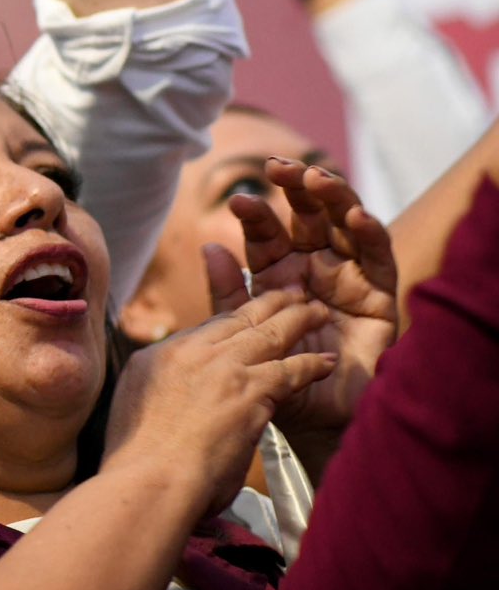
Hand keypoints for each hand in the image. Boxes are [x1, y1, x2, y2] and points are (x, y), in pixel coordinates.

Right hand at [104, 287, 334, 519]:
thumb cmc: (138, 459)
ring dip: (297, 321)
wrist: (151, 478)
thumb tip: (174, 394)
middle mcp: (191, 352)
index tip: (251, 314)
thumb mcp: (133, 408)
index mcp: (159, 355)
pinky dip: (311, 365)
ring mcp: (222, 369)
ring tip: (316, 313)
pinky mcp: (250, 393)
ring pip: (269, 335)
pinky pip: (290, 371)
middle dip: (269, 303)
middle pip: (239, 319)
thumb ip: (159, 390)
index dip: (235, 317)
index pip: (206, 328)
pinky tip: (328, 361)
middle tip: (292, 293)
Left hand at [210, 160, 396, 452]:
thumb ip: (228, 293)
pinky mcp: (381, 295)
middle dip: (294, 189)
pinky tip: (357, 216)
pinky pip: (380, 258)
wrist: (311, 422)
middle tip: (279, 167)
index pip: (266, 234)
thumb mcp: (243, 333)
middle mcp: (314, 268)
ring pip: (344, 226)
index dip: (255, 215)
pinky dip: (371, 233)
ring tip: (316, 179)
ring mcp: (348, 278)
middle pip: (307, 218)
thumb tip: (208, 246)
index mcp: (276, 274)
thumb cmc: (274, 376)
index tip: (237, 199)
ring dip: (333, 199)